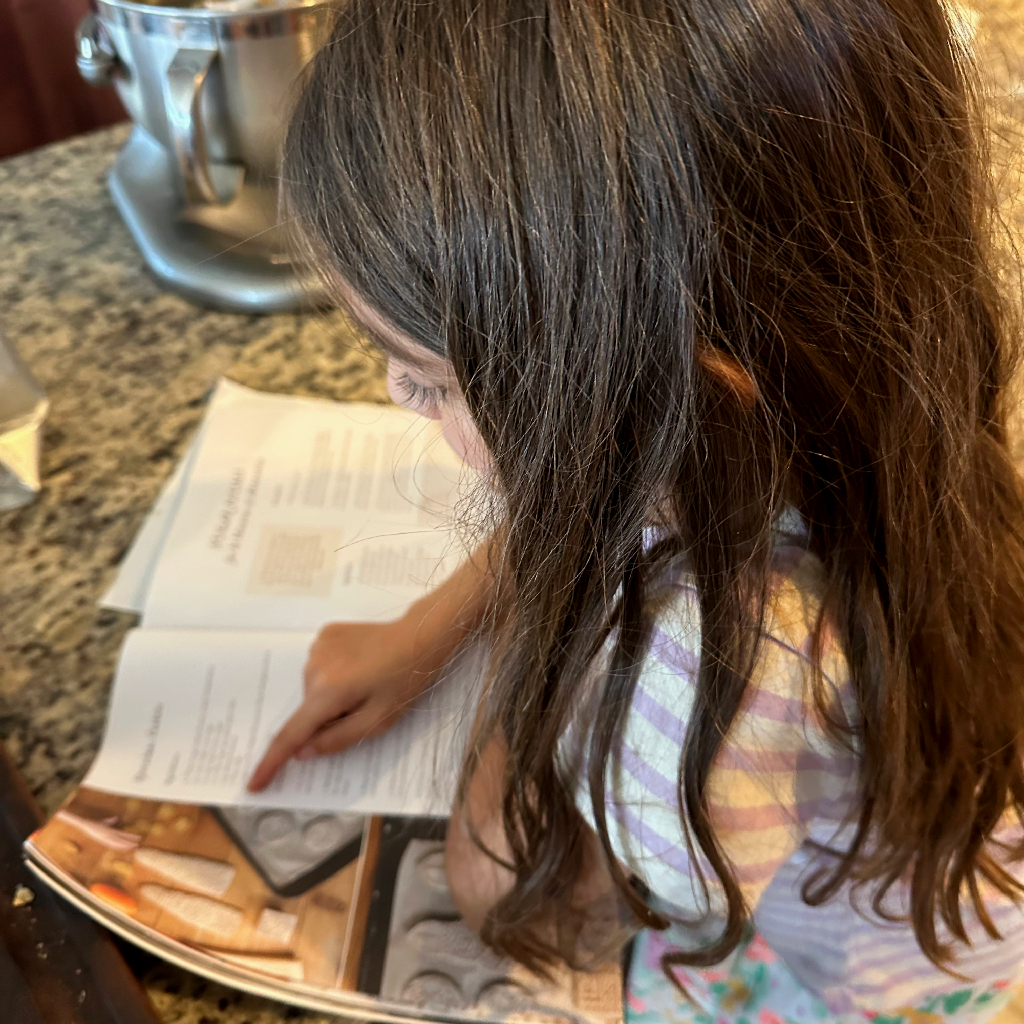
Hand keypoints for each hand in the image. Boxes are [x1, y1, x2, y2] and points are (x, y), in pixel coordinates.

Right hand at [247, 537, 500, 790]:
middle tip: (363, 706)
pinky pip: (321, 666)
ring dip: (332, 694)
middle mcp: (314, 666)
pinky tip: (360, 665)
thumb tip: (303, 752)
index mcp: (329, 691)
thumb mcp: (379, 721)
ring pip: (315, 688)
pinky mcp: (325, 633)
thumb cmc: (406, 680)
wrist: (420, 636)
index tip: (254, 784)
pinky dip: (334, 674)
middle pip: (309, 709)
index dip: (272, 762)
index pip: (292, 734)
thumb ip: (338, 739)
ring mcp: (318, 645)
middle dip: (328, 717)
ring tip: (367, 682)